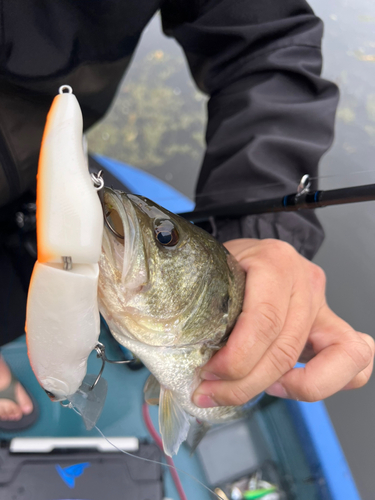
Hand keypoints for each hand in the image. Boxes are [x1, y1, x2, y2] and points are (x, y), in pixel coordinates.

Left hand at [192, 238, 373, 406]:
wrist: (251, 252)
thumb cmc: (229, 264)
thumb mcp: (210, 275)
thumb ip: (201, 307)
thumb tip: (179, 357)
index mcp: (275, 262)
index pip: (264, 322)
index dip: (237, 360)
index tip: (208, 375)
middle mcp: (306, 281)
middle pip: (287, 349)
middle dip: (245, 383)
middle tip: (211, 392)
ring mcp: (324, 304)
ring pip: (334, 360)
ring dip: (291, 390)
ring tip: (255, 387)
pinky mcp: (332, 324)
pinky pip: (356, 360)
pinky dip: (328, 382)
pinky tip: (285, 383)